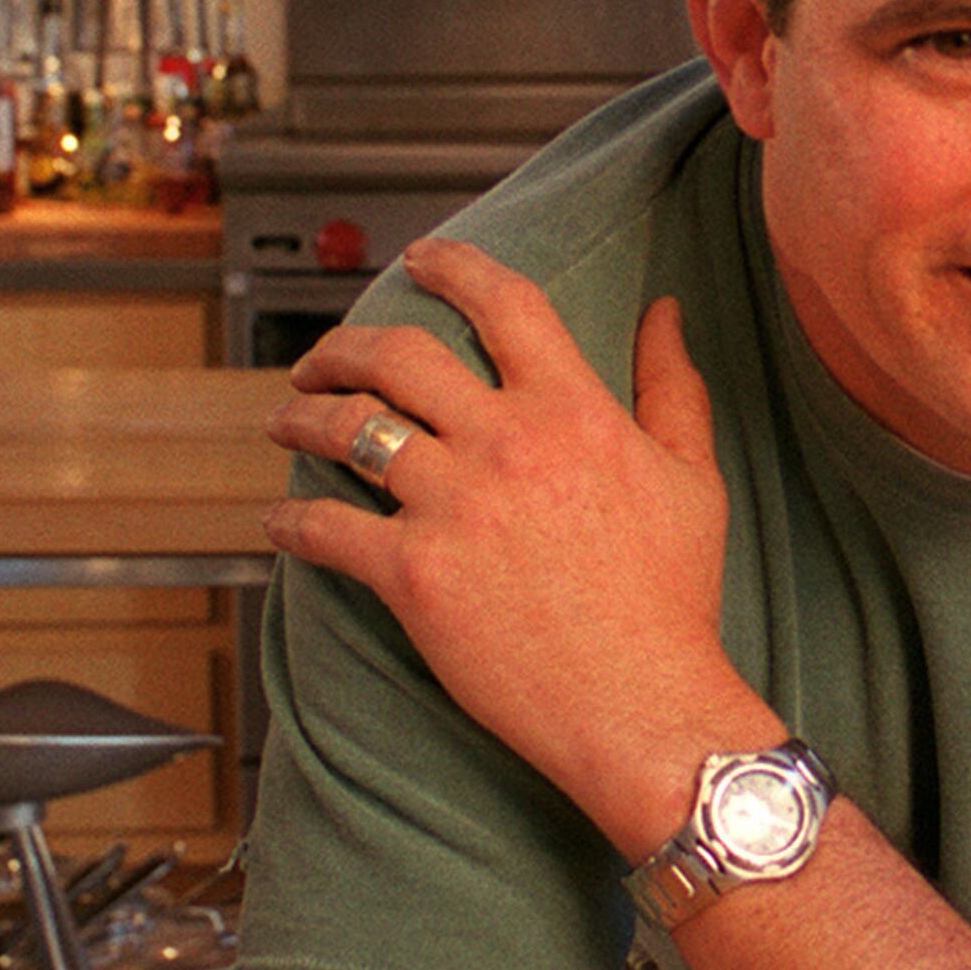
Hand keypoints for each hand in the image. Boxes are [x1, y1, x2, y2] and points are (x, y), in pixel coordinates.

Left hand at [262, 239, 771, 848]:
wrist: (644, 708)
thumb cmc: (673, 603)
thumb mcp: (692, 478)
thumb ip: (673, 386)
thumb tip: (665, 314)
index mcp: (574, 412)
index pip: (503, 304)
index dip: (454, 267)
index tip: (423, 261)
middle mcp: (507, 444)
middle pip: (400, 356)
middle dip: (346, 345)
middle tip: (324, 357)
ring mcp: (454, 507)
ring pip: (349, 429)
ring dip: (302, 415)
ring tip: (286, 417)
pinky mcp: (412, 574)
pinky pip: (326, 528)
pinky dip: (290, 519)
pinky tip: (278, 519)